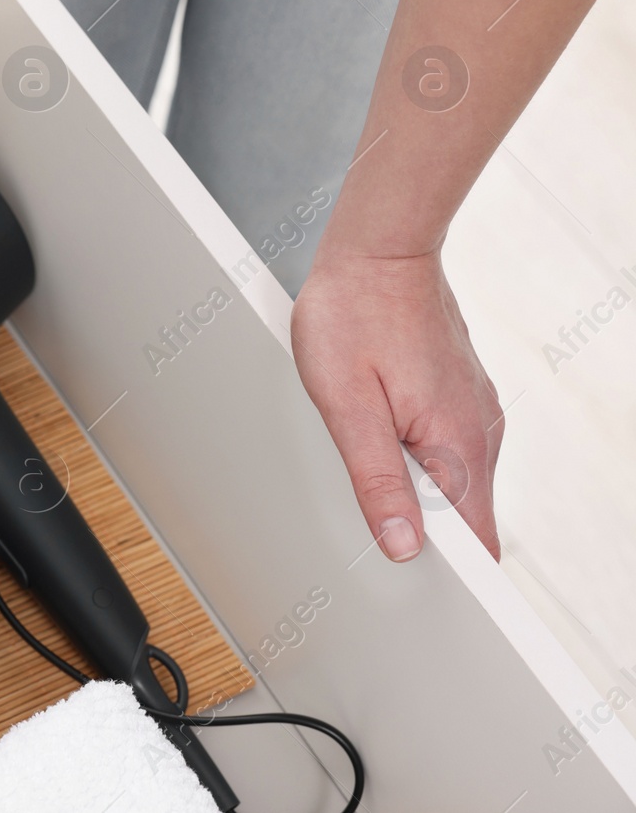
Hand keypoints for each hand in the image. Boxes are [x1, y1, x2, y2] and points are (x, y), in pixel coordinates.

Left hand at [291, 248, 503, 561]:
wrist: (378, 250)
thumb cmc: (354, 315)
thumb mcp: (347, 407)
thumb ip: (376, 480)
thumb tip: (402, 545)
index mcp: (459, 445)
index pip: (476, 540)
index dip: (448, 569)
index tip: (412, 576)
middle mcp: (479, 431)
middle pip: (462, 516)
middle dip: (420, 528)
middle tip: (368, 510)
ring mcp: (473, 411)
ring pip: (451, 480)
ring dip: (412, 486)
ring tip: (367, 455)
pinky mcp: (459, 394)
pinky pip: (444, 446)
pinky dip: (414, 454)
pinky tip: (379, 429)